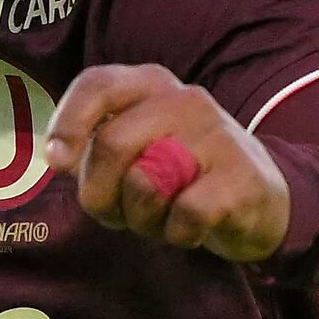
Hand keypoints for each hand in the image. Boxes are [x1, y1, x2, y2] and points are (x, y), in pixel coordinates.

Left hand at [52, 63, 289, 261]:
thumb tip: (58, 156)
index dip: (69, 122)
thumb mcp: (138, 153)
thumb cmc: (182, 178)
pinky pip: (185, 215)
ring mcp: (217, 136)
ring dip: (142, 218)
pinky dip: (178, 234)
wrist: (261, 201)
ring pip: (145, 183)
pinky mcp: (241, 177)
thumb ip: (98, 148)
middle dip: (102, 194)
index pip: (98, 85)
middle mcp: (185, 100)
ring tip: (162, 218)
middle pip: (112, 144)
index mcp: (151, 86)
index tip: (57, 161)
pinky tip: (190, 229)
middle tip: (120, 214)